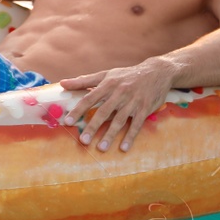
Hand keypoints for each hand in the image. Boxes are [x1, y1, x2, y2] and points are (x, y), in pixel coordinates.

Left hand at [61, 58, 179, 152]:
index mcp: (108, 84)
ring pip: (119, 120)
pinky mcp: (144, 109)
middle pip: (103, 112)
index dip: (78, 110)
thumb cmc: (126, 75)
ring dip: (110, 135)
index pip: (89, 98)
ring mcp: (133, 102)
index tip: (68, 122)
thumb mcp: (106, 74)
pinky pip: (136, 125)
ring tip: (100, 148)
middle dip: (92, 127)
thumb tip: (62, 84)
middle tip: (83, 140)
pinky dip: (130, 137)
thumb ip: (84, 81)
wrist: (157, 72)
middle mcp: (119, 93)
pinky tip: (123, 148)